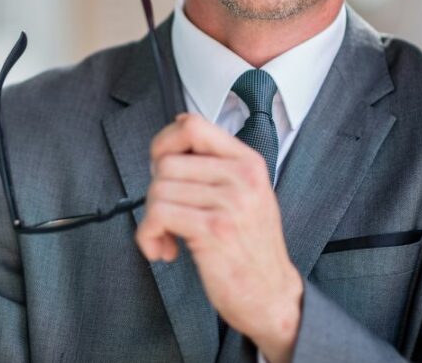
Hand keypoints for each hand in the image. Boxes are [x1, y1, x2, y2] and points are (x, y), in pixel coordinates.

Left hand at [135, 114, 301, 362]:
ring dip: (152, 219)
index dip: (164, 142)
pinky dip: (148, 236)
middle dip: (156, 190)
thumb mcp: (245, 194)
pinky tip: (165, 249)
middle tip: (169, 214)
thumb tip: (175, 130)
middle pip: (166, 162)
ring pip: (157, 189)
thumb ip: (215, 164)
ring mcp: (230, 203)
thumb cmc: (250, 248)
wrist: (272, 296)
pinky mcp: (213, 230)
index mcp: (248, 162)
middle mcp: (242, 177)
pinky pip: (157, 216)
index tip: (159, 165)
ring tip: (169, 236)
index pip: (192, 125)